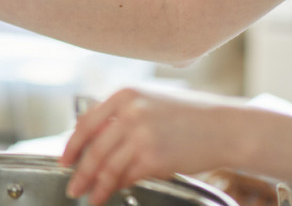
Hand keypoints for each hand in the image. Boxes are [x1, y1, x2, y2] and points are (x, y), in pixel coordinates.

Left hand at [60, 87, 237, 205]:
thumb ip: (121, 117)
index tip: (64, 160)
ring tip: (89, 197)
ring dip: (96, 186)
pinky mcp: (154, 157)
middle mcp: (129, 113)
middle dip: (80, 172)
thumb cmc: (191, 116)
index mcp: (124, 95)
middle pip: (93, 149)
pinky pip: (127, 176)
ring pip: (107, 166)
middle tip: (72, 187)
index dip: (72, 145)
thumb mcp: (150, 102)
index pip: (87, 123)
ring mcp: (141, 135)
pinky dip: (118, 186)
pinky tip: (113, 192)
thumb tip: (93, 141)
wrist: (227, 127)